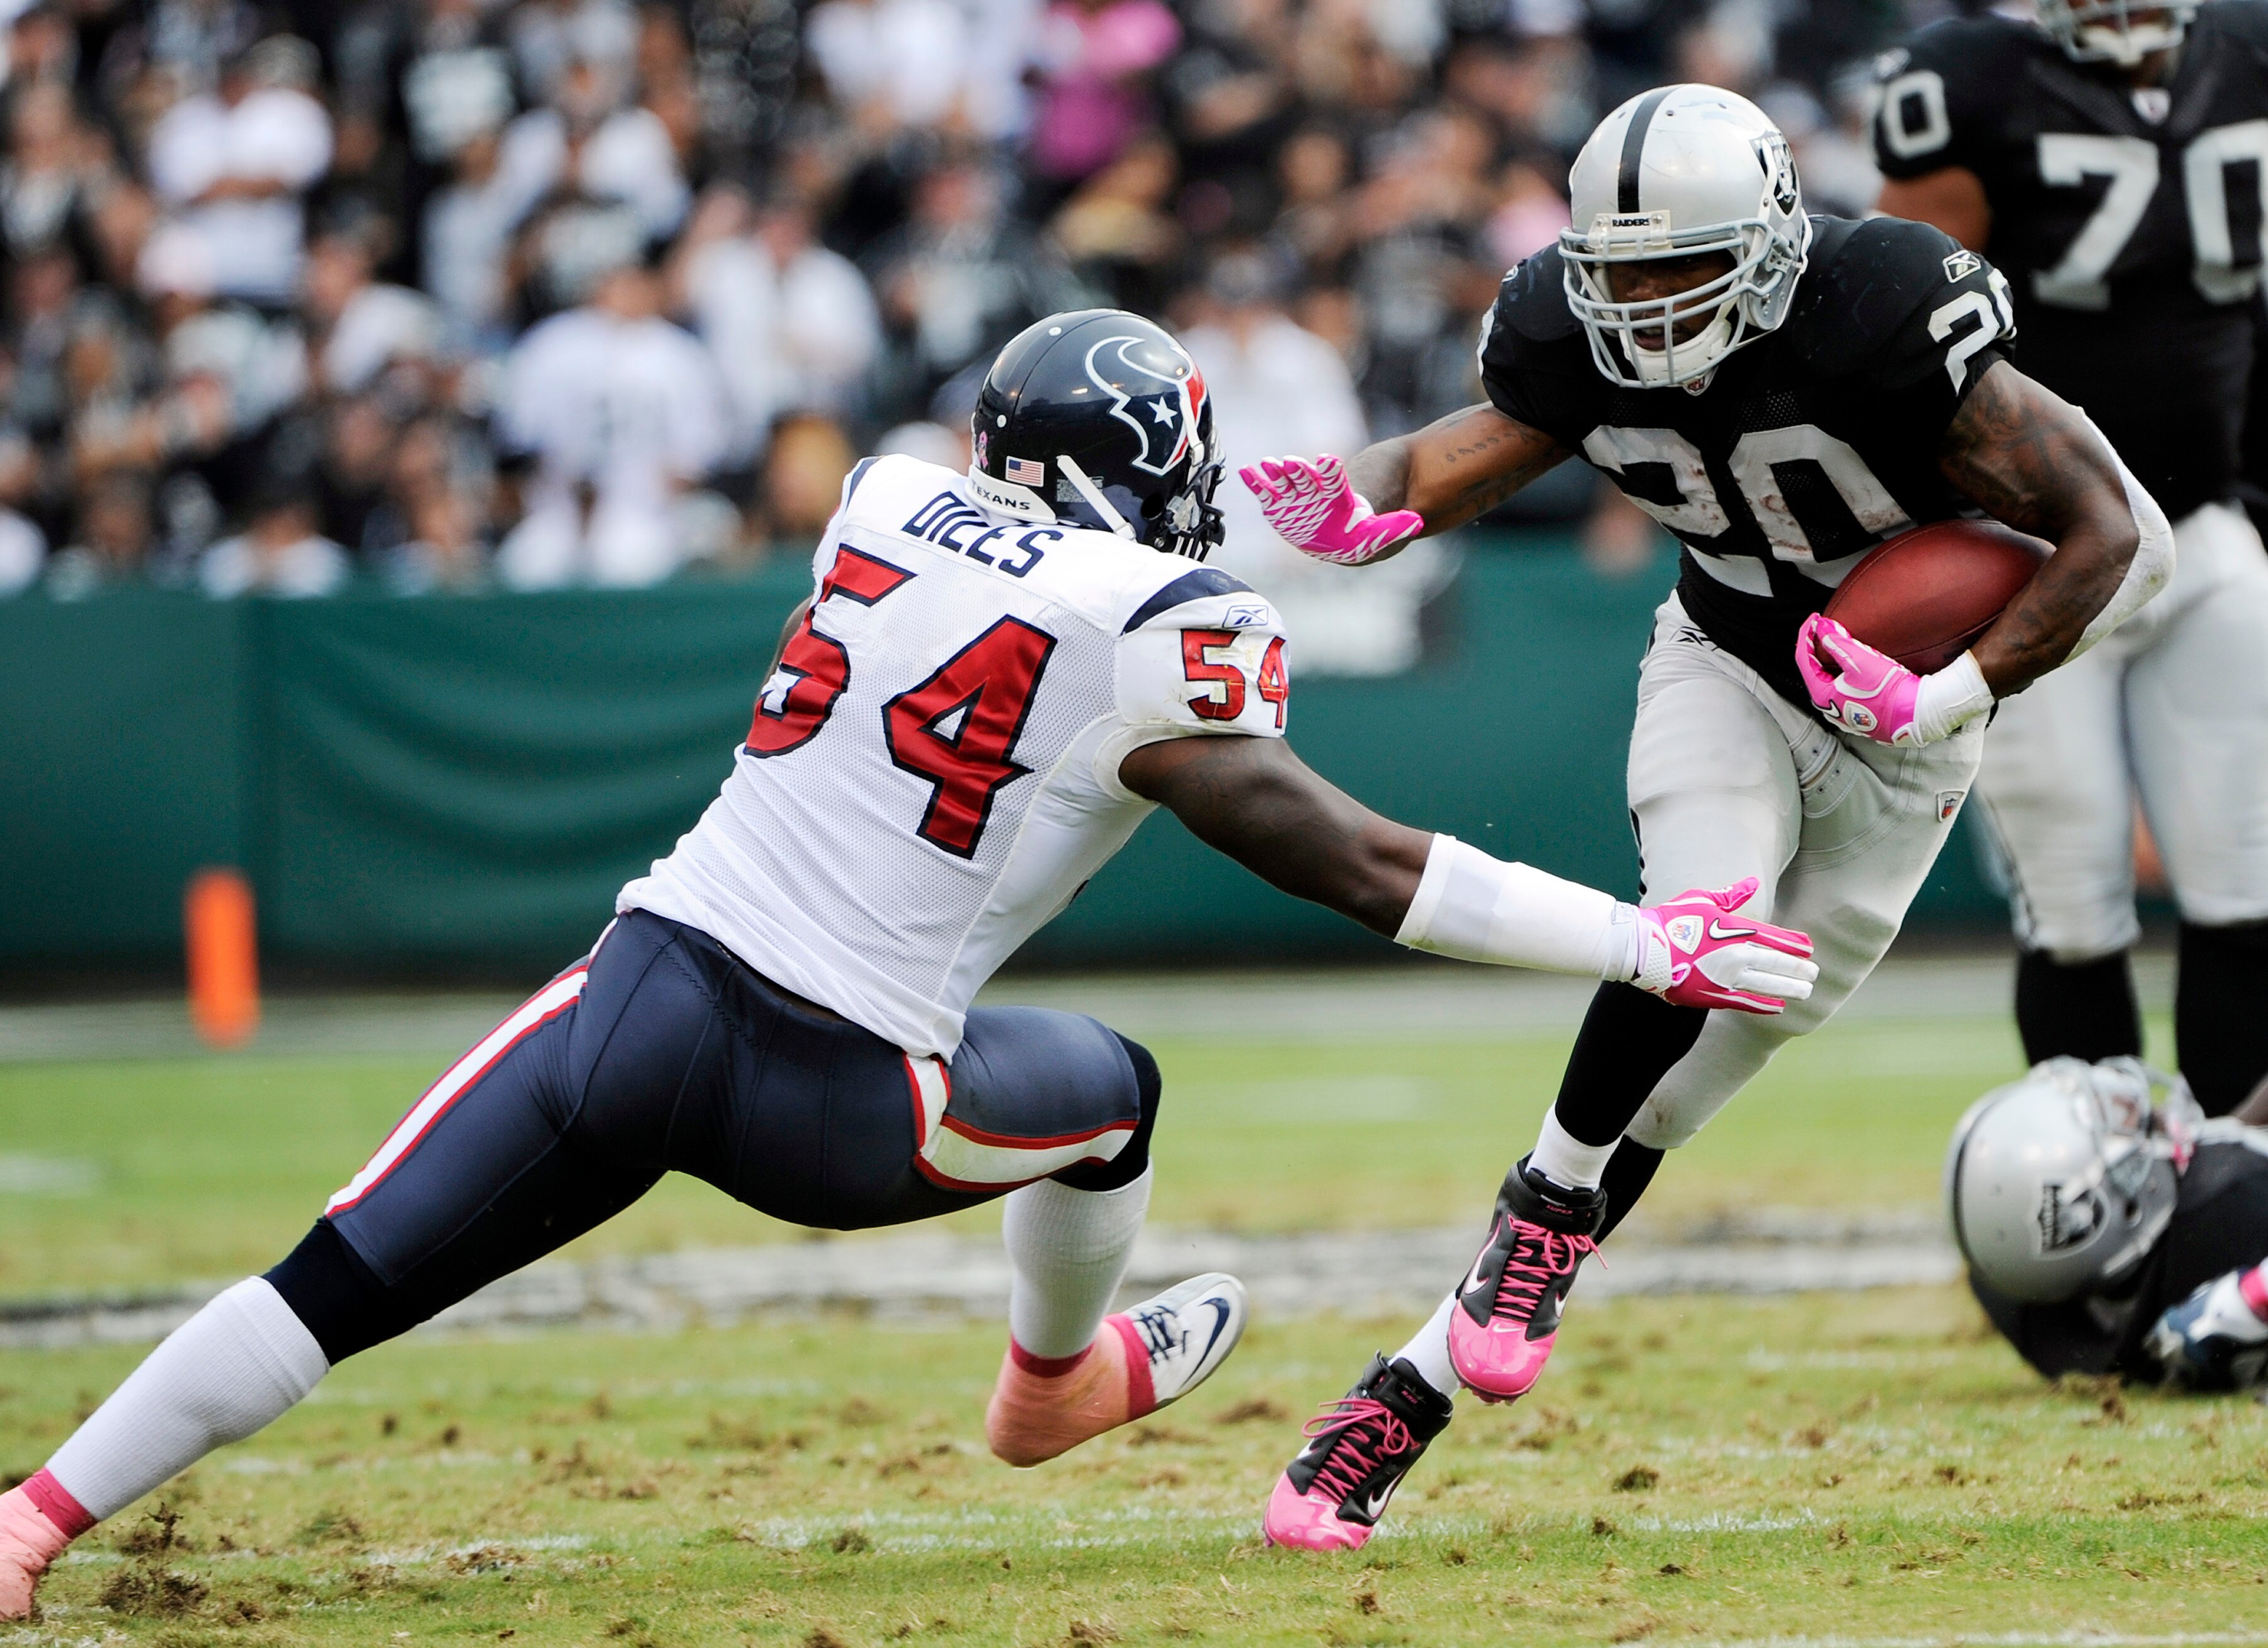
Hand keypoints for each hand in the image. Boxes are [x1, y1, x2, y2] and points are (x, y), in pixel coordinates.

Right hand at [1238, 455, 1423, 565]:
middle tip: (1292, 463)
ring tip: (1266, 466)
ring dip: (1276, 475)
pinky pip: (1266, 495)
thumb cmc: (1361, 532)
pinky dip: (1256, 484)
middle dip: (1299, 472)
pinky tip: (1247, 472)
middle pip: (1306, 479)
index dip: (1330, 473)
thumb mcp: (1379, 533)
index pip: (1334, 481)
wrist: (1344, 536)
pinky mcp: (1278, 509)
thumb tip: (1417, 521)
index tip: (1329, 462)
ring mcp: (1295, 499)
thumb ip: (1393, 527)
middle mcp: (1315, 493)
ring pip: (1285, 484)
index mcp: (1338, 496)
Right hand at [1633, 878, 1816, 1014]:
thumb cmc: (1671, 920)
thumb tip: (1750, 884)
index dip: (1795, 944)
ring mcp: (1727, 976)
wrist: (1644, 947)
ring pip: (1768, 985)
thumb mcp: (1701, 899)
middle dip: (1799, 968)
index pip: (1775, 937)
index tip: (1809, 948)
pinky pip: (1746, 1002)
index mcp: (1735, 928)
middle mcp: (1737, 954)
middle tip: (1815, 973)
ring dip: (1789, 988)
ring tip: (1806, 992)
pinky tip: (1778, 1006)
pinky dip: (1764, 1005)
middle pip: (1778, 963)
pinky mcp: (1714, 995)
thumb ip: (1729, 896)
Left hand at [1796, 615, 1991, 747]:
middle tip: (1824, 630)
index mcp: (1823, 696)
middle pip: (1816, 672)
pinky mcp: (1862, 716)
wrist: (1918, 712)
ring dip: (1833, 662)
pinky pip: (1846, 691)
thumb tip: (1822, 627)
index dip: (1807, 636)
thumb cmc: (1889, 690)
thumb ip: (1838, 642)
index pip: (1805, 660)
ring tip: (1839, 645)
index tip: (1814, 619)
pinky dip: (1846, 674)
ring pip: (1832, 682)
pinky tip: (1856, 668)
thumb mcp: (1860, 660)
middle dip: (1818, 649)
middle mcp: (1831, 709)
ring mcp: (1846, 714)